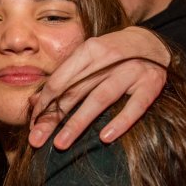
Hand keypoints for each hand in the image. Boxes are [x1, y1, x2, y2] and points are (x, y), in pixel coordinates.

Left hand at [29, 27, 169, 149]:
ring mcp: (132, 70)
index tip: (33, 122)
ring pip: (100, 98)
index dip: (44, 102)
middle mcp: (110, 58)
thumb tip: (33, 102)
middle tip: (37, 140)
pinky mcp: (151, 83)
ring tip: (61, 143)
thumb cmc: (112, 55)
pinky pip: (135, 106)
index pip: (60, 79)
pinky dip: (120, 122)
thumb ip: (64, 78)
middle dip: (54, 118)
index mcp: (90, 50)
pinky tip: (104, 138)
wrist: (152, 42)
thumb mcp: (87, 58)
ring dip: (78, 122)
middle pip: (76, 91)